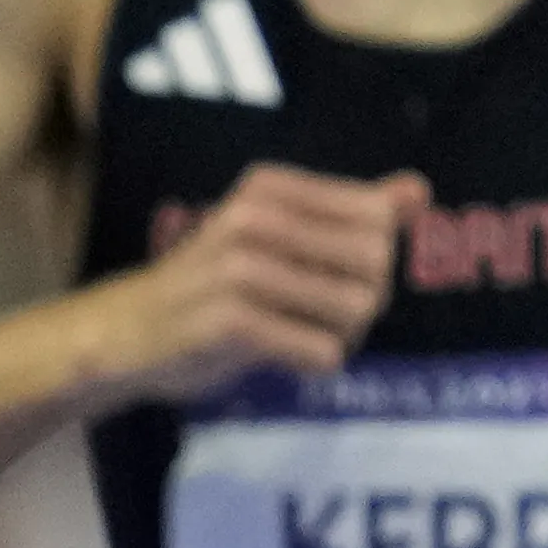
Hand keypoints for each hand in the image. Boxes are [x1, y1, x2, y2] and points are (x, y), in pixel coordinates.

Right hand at [89, 160, 415, 410]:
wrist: (128, 333)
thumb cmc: (213, 285)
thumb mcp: (276, 236)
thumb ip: (349, 212)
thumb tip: (418, 191)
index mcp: (268, 187)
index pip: (376, 218)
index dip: (372, 257)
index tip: (332, 274)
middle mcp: (252, 217)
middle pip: (374, 263)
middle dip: (364, 300)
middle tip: (323, 315)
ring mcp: (236, 270)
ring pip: (354, 307)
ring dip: (342, 334)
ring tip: (303, 335)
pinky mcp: (228, 323)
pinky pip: (321, 348)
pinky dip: (316, 360)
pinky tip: (285, 357)